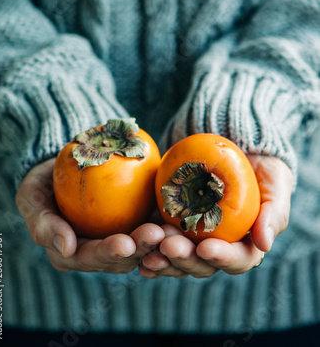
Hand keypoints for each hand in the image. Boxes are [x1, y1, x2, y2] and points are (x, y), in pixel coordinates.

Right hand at [15, 158, 164, 272]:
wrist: (66, 165)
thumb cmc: (43, 183)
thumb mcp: (32, 197)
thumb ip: (43, 224)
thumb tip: (66, 248)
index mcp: (74, 255)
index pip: (92, 258)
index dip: (109, 254)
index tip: (124, 244)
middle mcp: (100, 253)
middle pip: (124, 256)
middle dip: (141, 248)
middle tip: (155, 234)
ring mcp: (123, 238)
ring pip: (146, 246)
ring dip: (161, 241)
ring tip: (173, 230)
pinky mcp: (140, 222)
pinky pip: (158, 225)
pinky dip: (170, 224)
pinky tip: (181, 216)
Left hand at [139, 155, 293, 277]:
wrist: (238, 147)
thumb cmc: (264, 168)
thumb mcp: (276, 183)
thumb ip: (273, 214)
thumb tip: (264, 244)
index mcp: (246, 245)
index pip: (237, 259)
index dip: (222, 257)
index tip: (207, 247)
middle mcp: (217, 247)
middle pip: (201, 264)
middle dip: (185, 258)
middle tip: (169, 245)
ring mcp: (193, 237)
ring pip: (177, 257)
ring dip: (162, 257)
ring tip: (149, 249)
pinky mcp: (173, 223)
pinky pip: (158, 239)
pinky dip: (146, 245)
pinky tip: (134, 245)